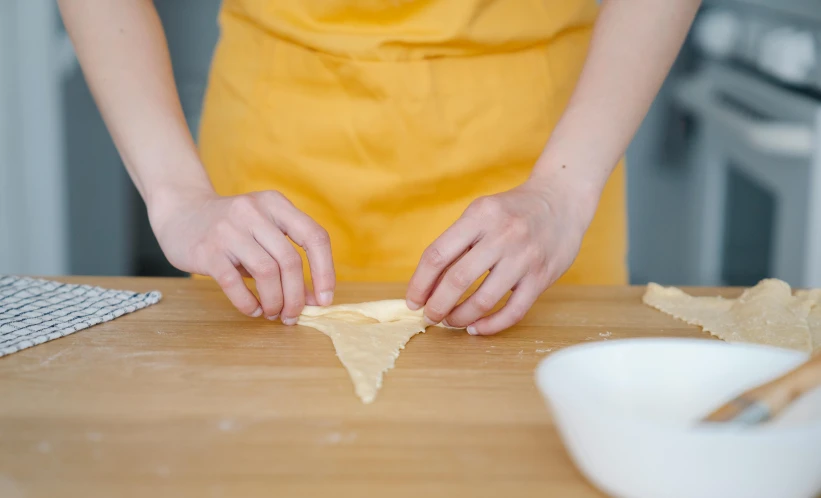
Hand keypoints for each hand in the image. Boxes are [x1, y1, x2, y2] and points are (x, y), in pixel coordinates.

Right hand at [149, 188, 334, 321]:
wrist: (180, 212)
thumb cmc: (232, 228)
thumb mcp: (263, 227)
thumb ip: (286, 255)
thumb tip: (314, 298)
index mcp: (275, 204)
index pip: (314, 236)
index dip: (325, 271)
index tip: (325, 299)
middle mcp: (253, 212)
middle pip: (290, 261)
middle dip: (297, 296)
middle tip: (294, 315)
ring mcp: (228, 229)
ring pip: (266, 272)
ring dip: (275, 301)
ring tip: (273, 313)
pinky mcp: (207, 250)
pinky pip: (234, 283)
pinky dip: (248, 303)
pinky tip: (253, 309)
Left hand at [405, 178, 596, 334]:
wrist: (562, 199)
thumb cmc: (512, 211)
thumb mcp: (481, 212)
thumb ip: (457, 243)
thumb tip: (428, 284)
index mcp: (480, 215)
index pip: (438, 254)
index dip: (420, 283)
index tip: (413, 301)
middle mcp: (502, 235)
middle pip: (457, 279)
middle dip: (437, 305)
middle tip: (430, 316)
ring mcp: (524, 257)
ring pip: (484, 300)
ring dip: (461, 317)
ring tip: (452, 321)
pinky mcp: (542, 276)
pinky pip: (513, 311)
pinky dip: (491, 325)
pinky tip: (477, 327)